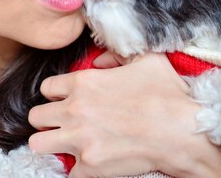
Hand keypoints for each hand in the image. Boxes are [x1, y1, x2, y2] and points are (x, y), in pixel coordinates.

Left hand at [28, 52, 207, 176]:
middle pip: (36, 117)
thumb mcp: (145, 59)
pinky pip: (68, 172)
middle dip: (46, 121)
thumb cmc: (167, 95)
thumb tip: (100, 61)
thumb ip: (116, 54)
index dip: (56, 95)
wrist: (183, 133)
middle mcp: (74, 110)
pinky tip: (89, 164)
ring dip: (49, 144)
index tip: (66, 102)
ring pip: (39, 144)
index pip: (47, 88)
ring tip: (64, 145)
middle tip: (61, 125)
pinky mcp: (89, 165)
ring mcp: (79, 139)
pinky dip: (78, 170)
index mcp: (82, 83)